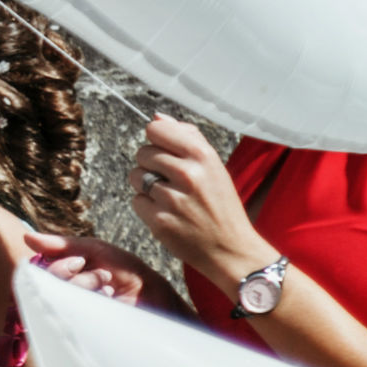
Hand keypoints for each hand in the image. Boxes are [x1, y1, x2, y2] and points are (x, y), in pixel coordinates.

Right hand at [22, 230, 162, 305]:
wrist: (154, 294)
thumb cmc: (126, 271)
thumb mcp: (95, 250)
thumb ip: (62, 244)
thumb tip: (27, 237)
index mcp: (61, 275)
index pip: (40, 272)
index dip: (59, 266)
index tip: (80, 261)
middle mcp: (61, 294)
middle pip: (48, 285)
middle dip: (78, 277)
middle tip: (101, 276)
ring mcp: (70, 311)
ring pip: (60, 297)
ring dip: (89, 286)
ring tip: (109, 289)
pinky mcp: (81, 326)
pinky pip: (73, 313)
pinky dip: (95, 301)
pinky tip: (110, 301)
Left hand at [127, 114, 274, 283]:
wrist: (231, 248)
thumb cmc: (220, 204)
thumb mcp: (214, 166)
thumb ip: (187, 138)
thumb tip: (156, 118)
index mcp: (203, 156)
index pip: (155, 130)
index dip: (156, 140)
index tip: (164, 151)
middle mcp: (187, 174)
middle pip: (142, 152)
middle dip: (150, 165)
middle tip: (171, 180)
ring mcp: (172, 198)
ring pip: (135, 176)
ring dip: (145, 185)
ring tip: (169, 196)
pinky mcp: (159, 220)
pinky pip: (136, 201)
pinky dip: (146, 207)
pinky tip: (167, 213)